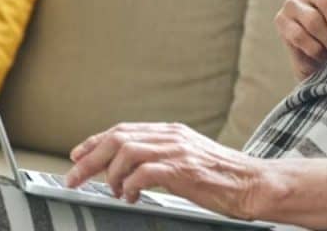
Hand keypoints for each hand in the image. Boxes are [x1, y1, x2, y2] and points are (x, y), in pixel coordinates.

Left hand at [64, 123, 263, 219]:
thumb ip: (163, 157)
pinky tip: (130, 197)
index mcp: (172, 132)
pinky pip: (142, 173)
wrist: (252, 183)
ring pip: (125, 152)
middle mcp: (172, 136)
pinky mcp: (182, 170)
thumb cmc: (224, 176)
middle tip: (74, 178)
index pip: (123, 129)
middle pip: (117, 138)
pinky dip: (129, 185)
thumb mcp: (189, 158)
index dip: (95, 142)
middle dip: (89, 159)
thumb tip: (131, 169)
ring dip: (109, 174)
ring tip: (112, 191)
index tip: (77, 156)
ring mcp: (177, 151)